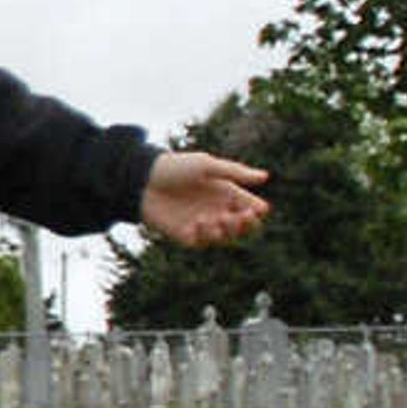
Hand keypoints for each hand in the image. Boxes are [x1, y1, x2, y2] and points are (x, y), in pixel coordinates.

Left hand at [139, 151, 269, 247]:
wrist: (141, 179)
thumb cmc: (174, 167)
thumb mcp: (206, 165)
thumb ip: (234, 172)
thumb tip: (265, 177)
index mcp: (225, 193)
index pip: (250, 208)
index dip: (256, 212)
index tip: (256, 209)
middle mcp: (216, 210)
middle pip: (242, 227)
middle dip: (245, 224)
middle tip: (239, 216)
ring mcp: (201, 224)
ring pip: (224, 237)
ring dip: (226, 231)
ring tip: (217, 218)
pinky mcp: (184, 234)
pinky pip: (201, 242)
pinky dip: (203, 235)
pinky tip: (198, 223)